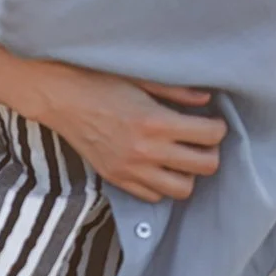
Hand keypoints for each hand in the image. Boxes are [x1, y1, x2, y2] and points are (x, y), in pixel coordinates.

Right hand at [29, 63, 226, 202]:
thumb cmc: (98, 82)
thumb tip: (206, 101)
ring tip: (179, 157)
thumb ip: (176, 92)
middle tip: (199, 141)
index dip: (217, 127)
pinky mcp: (116, 177)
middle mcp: (146, 150)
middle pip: (205, 166)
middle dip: (209, 152)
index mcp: (155, 122)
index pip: (211, 135)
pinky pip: (153, 195)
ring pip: (183, 189)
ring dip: (187, 173)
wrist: (58, 98)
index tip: (210, 122)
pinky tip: (156, 166)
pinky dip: (161, 184)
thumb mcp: (141, 80)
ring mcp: (130, 168)